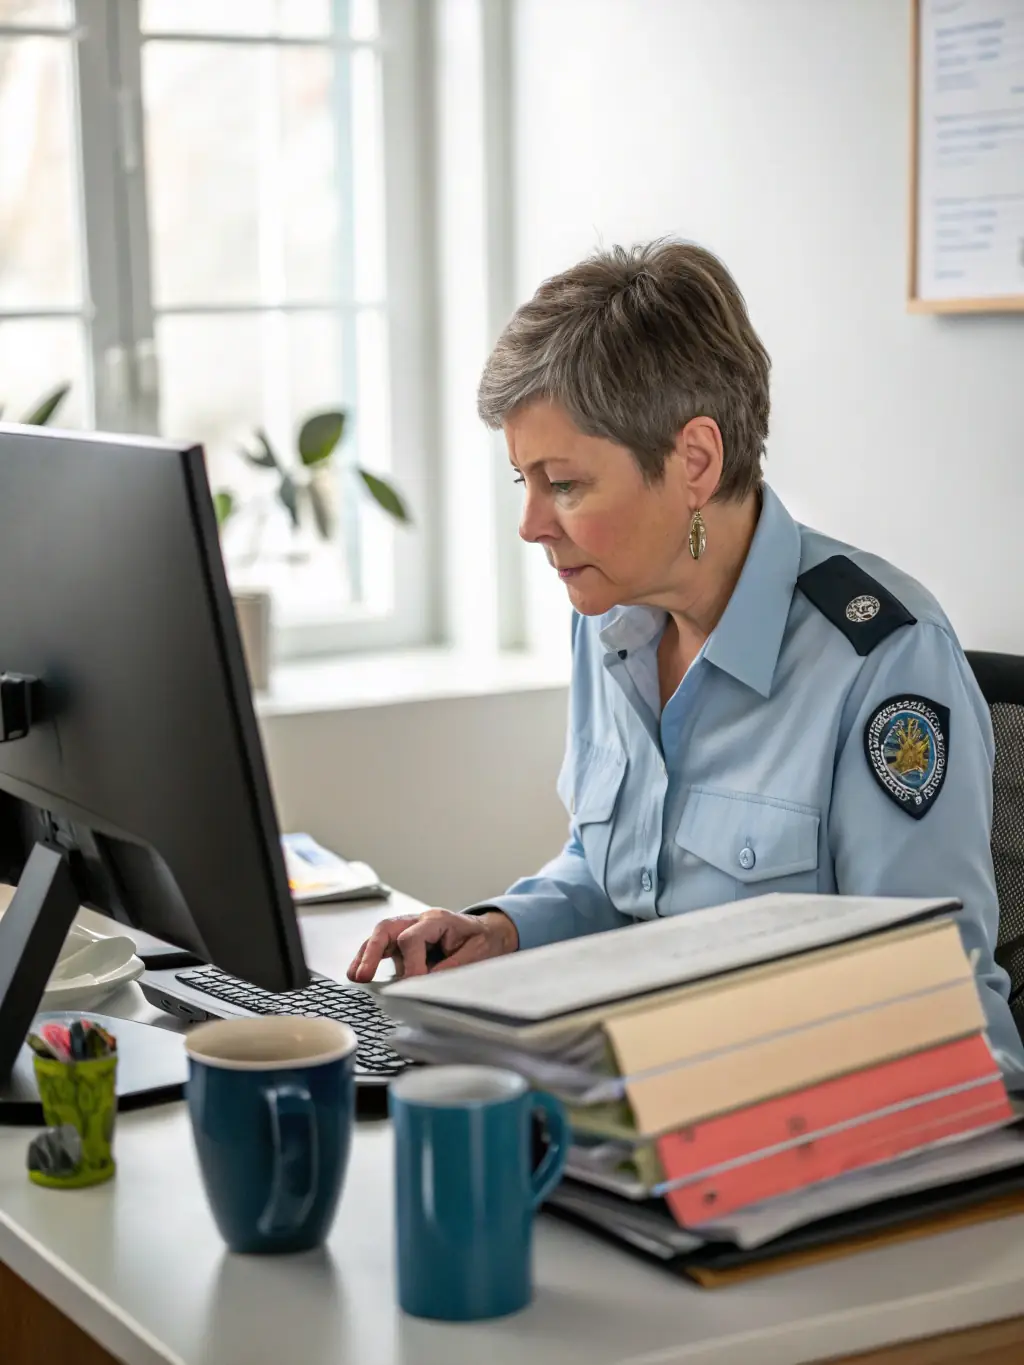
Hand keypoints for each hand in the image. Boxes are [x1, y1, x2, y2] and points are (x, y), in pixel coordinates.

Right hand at [346, 908, 518, 982]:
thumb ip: (450, 968)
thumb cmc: (483, 941)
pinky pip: (382, 946)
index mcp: (437, 920)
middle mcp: (419, 921)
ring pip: (379, 937)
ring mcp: (409, 929)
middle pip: (387, 929)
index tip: (413, 984)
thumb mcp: (475, 955)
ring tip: (354, 975)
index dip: (410, 963)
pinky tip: (358, 972)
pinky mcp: (404, 941)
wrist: (489, 932)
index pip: (411, 938)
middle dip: (372, 952)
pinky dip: (369, 958)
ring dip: (365, 956)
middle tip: (363, 975)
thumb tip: (425, 983)